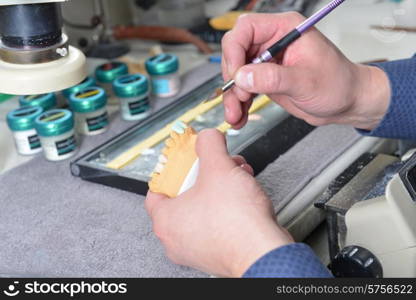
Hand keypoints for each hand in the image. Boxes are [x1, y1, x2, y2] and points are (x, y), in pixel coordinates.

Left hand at [145, 129, 292, 276]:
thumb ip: (209, 145)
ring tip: (236, 175)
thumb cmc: (237, 223)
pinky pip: (216, 222)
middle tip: (216, 165)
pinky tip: (243, 194)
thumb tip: (207, 137)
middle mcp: (177, 239)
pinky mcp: (217, 253)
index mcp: (166, 221)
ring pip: (203, 208)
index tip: (185, 161)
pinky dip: (227, 206)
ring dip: (220, 187)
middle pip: (184, 196)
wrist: (264, 253)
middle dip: (205, 174)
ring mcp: (197, 249)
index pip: (156, 189)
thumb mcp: (218, 168)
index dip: (172, 169)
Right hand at [221, 12, 390, 129]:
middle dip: (232, 77)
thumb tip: (243, 76)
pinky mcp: (265, 80)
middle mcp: (273, 43)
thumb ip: (273, 78)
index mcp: (285, 30)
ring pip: (236, 74)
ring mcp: (267, 62)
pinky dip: (238, 103)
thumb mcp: (306, 81)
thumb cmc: (338, 84)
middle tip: (240, 96)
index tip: (237, 75)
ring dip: (232, 96)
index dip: (235, 50)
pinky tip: (239, 117)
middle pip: (235, 51)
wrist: (346, 103)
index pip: (246, 29)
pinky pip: (243, 89)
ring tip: (235, 115)